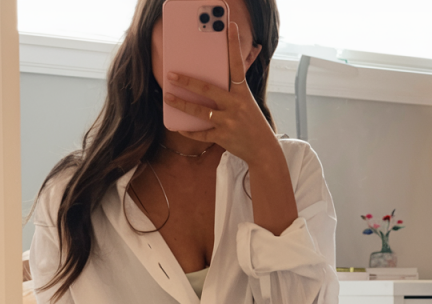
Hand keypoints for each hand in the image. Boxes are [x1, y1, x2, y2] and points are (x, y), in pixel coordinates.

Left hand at [164, 22, 278, 166]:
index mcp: (243, 93)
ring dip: (181, 104)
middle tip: (171, 75)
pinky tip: (179, 127)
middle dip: (187, 82)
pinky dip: (189, 131)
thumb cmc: (252, 124)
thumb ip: (233, 91)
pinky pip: (201, 133)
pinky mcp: (223, 136)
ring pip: (200, 111)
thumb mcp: (247, 103)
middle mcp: (236, 105)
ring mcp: (229, 121)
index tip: (230, 27)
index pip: (237, 65)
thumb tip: (211, 83)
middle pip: (208, 89)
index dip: (234, 45)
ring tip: (168, 97)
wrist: (263, 149)